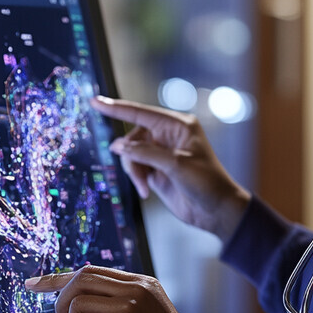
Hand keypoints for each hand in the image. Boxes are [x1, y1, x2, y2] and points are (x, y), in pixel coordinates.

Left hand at [25, 266, 195, 312]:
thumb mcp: (149, 310)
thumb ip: (124, 301)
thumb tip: (85, 305)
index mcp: (141, 281)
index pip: (91, 270)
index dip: (59, 278)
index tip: (35, 284)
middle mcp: (134, 287)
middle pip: (81, 277)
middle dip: (60, 299)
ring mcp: (128, 304)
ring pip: (77, 301)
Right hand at [92, 96, 249, 241]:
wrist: (216, 211)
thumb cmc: (207, 182)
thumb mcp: (176, 165)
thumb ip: (146, 153)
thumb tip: (119, 146)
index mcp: (178, 125)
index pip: (141, 113)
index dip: (116, 108)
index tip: (95, 102)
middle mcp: (168, 136)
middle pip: (133, 137)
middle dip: (131, 156)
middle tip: (139, 174)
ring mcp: (162, 154)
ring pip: (131, 154)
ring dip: (134, 170)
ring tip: (145, 186)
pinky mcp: (157, 170)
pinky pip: (136, 168)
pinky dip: (137, 178)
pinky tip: (147, 191)